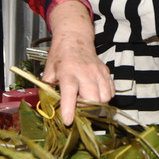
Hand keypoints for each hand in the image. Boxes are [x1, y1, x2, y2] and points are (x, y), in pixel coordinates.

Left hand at [43, 0, 113, 124]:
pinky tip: (95, 92)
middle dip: (86, 108)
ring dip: (97, 103)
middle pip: (93, 98)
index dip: (69, 109)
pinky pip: (111, 91)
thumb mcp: (49, 70)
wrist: (75, 37)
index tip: (68, 121)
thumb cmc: (61, 54)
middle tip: (77, 104)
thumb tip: (47, 105)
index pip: (69, 93)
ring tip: (87, 98)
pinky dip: (105, 96)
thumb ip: (48, 88)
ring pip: (105, 97)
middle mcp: (85, 73)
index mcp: (68, 72)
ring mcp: (98, 72)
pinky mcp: (106, 72)